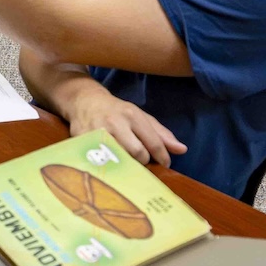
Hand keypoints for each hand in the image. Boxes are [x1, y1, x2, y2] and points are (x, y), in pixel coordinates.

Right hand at [66, 86, 186, 167]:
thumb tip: (182, 150)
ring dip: (126, 164)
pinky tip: (108, 162)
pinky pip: (100, 161)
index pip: (153, 142)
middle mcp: (115, 123)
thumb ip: (160, 134)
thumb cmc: (117, 112)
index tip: (165, 164)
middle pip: (138, 153)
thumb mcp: (140, 117)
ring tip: (125, 161)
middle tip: (140, 160)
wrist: (84, 101)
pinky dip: (107, 165)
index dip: (163, 157)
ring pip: (120, 159)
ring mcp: (98, 132)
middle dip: (143, 161)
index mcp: (132, 115)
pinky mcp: (83, 140)